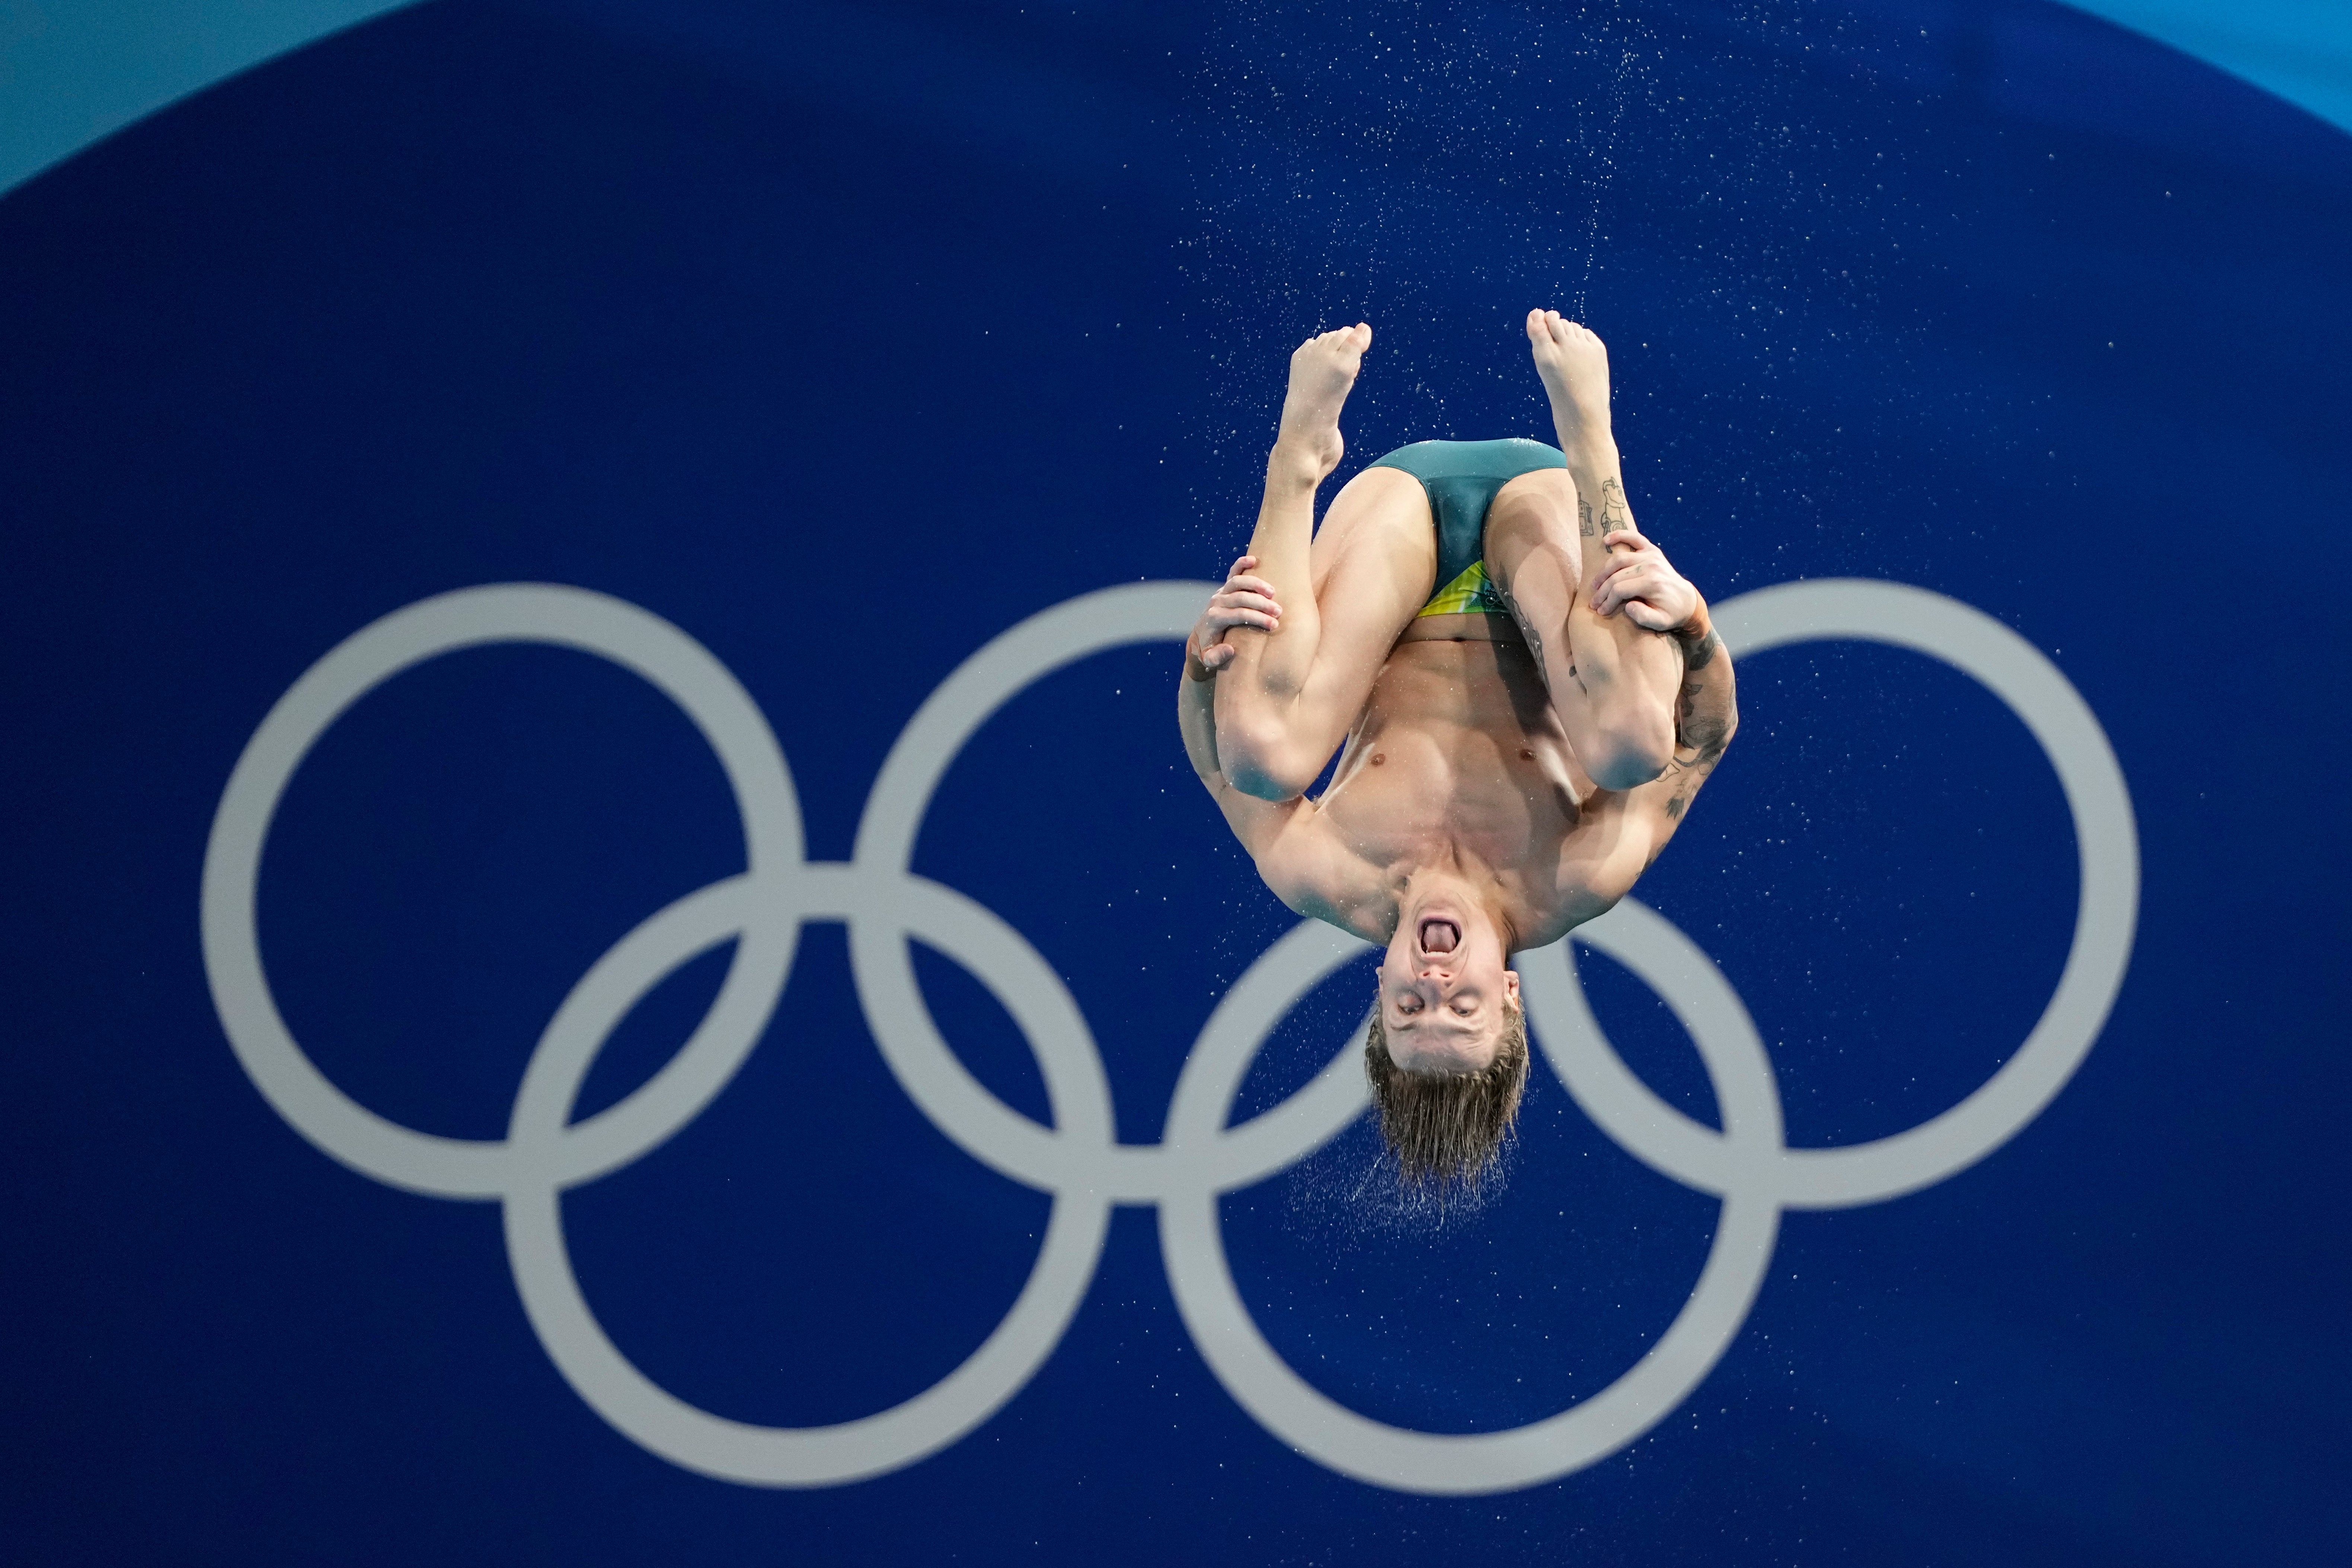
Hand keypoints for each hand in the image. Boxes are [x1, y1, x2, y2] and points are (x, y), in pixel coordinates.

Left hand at [1188, 554, 1282, 675]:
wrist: (1200, 639)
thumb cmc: (1209, 650)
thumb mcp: (1209, 659)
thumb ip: (1217, 657)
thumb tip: (1230, 649)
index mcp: (1214, 619)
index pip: (1239, 614)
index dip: (1257, 618)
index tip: (1273, 625)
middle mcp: (1216, 603)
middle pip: (1241, 597)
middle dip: (1261, 604)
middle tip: (1279, 611)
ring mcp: (1220, 593)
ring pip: (1238, 582)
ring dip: (1256, 584)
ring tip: (1273, 592)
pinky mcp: (1224, 588)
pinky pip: (1233, 572)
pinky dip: (1241, 564)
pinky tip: (1254, 560)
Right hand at [1587, 527, 1700, 631]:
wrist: (1687, 601)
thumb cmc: (1671, 613)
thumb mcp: (1660, 623)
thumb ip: (1644, 617)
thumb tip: (1627, 606)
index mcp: (1652, 583)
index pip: (1620, 589)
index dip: (1607, 601)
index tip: (1601, 611)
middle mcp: (1651, 566)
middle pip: (1616, 576)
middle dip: (1602, 591)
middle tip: (1594, 602)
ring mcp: (1651, 556)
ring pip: (1618, 559)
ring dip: (1603, 571)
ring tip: (1595, 584)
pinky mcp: (1652, 550)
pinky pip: (1634, 538)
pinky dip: (1619, 536)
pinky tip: (1606, 541)